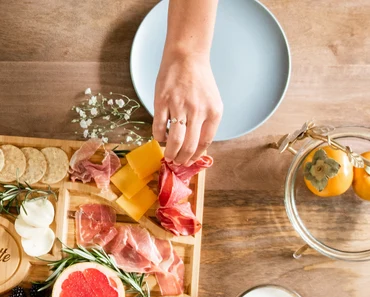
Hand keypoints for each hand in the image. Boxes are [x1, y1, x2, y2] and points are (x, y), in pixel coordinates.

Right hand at [152, 51, 221, 165]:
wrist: (187, 56)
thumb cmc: (199, 79)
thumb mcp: (211, 101)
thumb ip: (206, 122)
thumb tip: (195, 145)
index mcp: (213, 112)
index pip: (204, 143)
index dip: (195, 156)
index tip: (189, 162)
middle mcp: (198, 111)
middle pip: (189, 146)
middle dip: (181, 159)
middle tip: (176, 162)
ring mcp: (179, 106)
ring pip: (174, 140)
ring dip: (170, 153)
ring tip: (167, 156)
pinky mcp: (162, 102)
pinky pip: (159, 127)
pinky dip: (159, 137)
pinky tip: (160, 136)